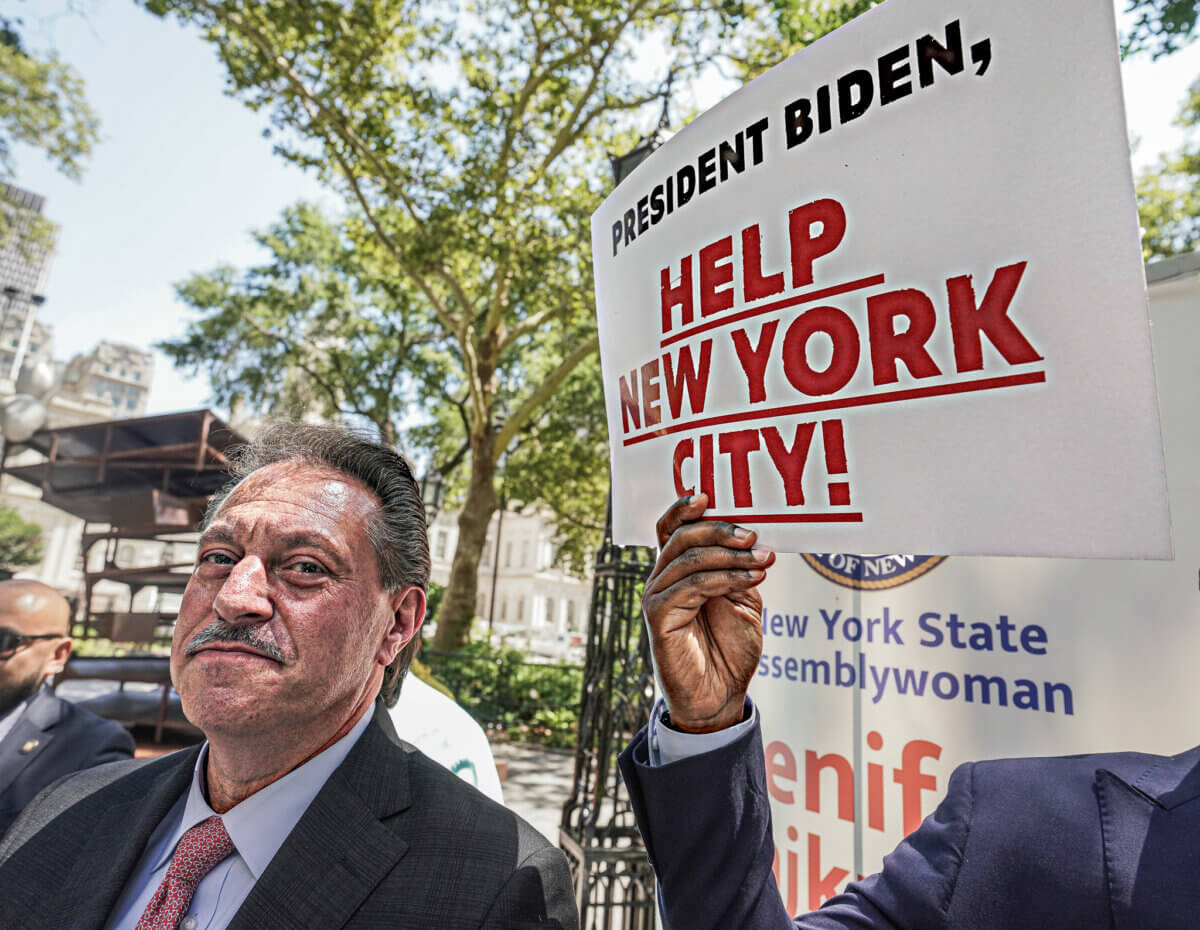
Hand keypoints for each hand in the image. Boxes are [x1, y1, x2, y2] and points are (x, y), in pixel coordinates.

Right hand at [642, 494, 774, 732]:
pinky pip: (691, 585)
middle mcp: (663, 579)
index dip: (683, 508)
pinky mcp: (659, 617)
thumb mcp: (742, 600)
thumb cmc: (729, 650)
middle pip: (680, 536)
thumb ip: (738, 569)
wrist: (719, 697)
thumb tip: (753, 537)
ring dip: (730, 554)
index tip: (710, 494)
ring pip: (689, 558)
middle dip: (719, 529)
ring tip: (761, 560)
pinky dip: (723, 577)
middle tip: (753, 534)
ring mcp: (658, 597)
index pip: (671, 528)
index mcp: (679, 570)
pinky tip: (750, 580)